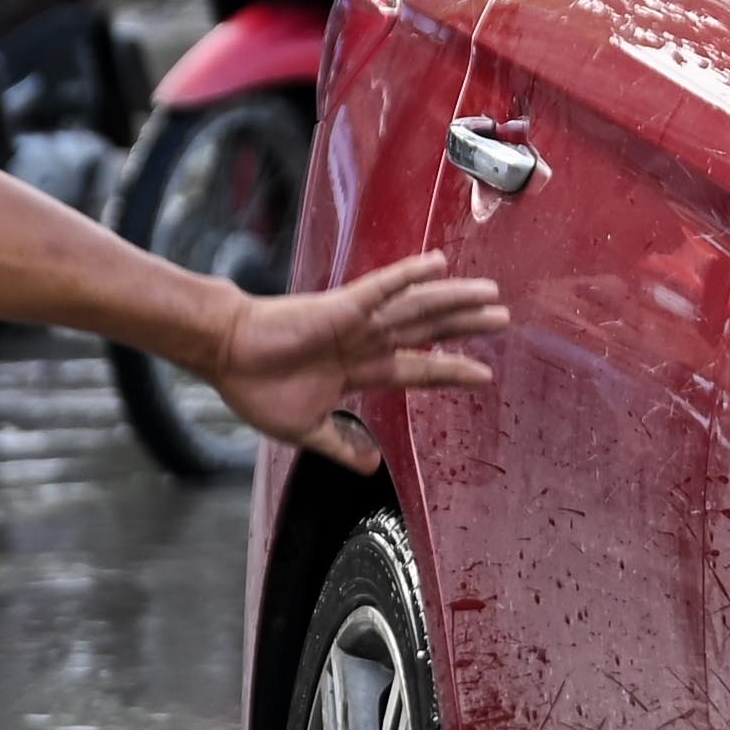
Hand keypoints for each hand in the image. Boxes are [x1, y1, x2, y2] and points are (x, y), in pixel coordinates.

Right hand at [207, 252, 510, 473]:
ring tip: (492, 295)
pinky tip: (438, 265)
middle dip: (466, 327)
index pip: (416, 368)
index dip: (450, 370)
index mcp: (358, 369)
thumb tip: (371, 464)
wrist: (224, 358)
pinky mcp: (340, 308)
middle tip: (505, 319)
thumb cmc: (256, 387)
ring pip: (417, 308)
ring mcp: (355, 322)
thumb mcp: (308, 430)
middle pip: (428, 331)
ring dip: (455, 301)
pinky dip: (410, 276)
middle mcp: (364, 341)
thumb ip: (342, 445)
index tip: (483, 373)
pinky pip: (382, 288)